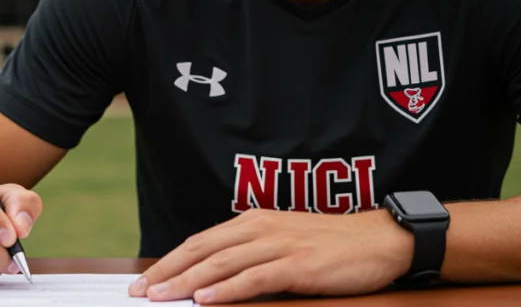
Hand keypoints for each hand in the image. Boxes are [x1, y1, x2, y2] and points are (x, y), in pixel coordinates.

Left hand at [129, 208, 412, 303]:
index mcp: (253, 222)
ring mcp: (279, 245)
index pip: (200, 242)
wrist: (379, 240)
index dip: (170, 261)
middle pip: (202, 251)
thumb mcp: (284, 243)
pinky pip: (254, 278)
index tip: (145, 280)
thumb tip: (214, 279)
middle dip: (167, 272)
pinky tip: (206, 300)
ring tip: (161, 297)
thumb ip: (251, 255)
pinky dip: (226, 290)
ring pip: (221, 265)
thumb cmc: (332, 246)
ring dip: (187, 282)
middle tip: (140, 292)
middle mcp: (260, 229)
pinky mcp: (298, 264)